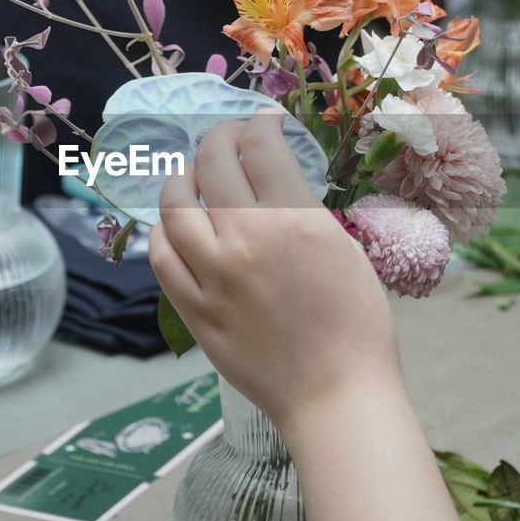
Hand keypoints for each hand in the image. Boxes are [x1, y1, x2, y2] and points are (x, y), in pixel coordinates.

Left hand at [148, 111, 401, 433]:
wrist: (336, 396)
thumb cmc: (358, 327)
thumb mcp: (345, 250)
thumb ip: (303, 212)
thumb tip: (273, 184)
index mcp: (294, 220)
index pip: (260, 146)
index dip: (259, 124)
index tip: (263, 124)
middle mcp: (247, 239)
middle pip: (212, 163)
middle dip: (220, 137)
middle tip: (229, 139)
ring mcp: (213, 275)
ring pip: (174, 203)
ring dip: (182, 178)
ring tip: (194, 177)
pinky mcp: (193, 310)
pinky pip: (161, 255)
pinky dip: (163, 231)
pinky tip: (174, 226)